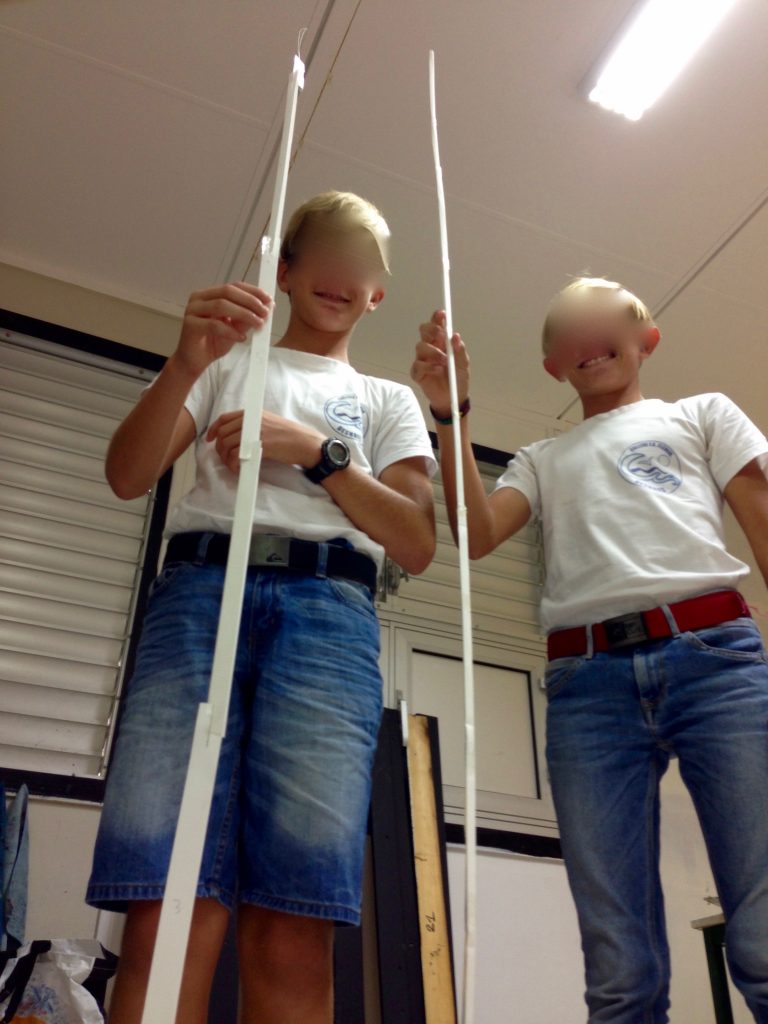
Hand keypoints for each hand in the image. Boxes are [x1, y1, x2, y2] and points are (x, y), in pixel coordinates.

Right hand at [176, 282, 272, 378]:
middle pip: (227, 292)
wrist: (195, 362)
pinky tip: (241, 337)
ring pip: (221, 305)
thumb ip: (247, 317)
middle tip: (265, 312)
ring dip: (244, 314)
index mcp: (210, 295)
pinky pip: (214, 325)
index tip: (268, 300)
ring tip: (258, 324)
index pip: (233, 286)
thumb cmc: (213, 343)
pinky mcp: (190, 325)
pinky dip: (231, 331)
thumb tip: (267, 308)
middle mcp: (199, 299)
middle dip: (250, 301)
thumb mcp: (235, 328)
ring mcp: (192, 310)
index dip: (252, 291)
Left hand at [207, 410, 323, 473]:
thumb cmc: (290, 436)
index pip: (225, 418)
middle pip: (223, 433)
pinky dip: (234, 464)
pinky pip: (237, 455)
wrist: (305, 443)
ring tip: (233, 466)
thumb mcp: (269, 424)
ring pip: (228, 444)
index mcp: (253, 413)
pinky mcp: (259, 445)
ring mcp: (256, 432)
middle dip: (219, 448)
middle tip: (225, 458)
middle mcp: (252, 420)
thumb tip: (235, 437)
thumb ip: (253, 426)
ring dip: (226, 458)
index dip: (213, 429)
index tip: (210, 439)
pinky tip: (238, 469)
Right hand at [410, 310, 468, 418]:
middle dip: (431, 329)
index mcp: (442, 342)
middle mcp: (431, 348)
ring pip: (420, 347)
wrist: (454, 399)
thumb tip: (455, 337)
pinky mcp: (417, 373)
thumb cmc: (458, 379)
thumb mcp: (464, 365)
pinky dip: (428, 367)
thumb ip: (460, 351)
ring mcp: (422, 360)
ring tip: (444, 361)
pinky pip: (417, 365)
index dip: (437, 317)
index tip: (442, 314)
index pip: (437, 325)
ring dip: (433, 352)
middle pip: (424, 330)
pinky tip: (437, 370)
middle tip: (441, 336)